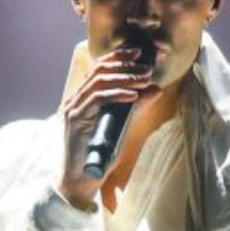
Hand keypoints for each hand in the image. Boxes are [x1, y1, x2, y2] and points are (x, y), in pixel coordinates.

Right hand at [58, 48, 159, 209]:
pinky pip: (97, 99)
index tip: (139, 53)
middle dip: (124, 63)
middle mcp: (76, 99)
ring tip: (144, 78)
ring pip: (98, 82)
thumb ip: (136, 106)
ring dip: (124, 78)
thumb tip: (156, 88)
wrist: (84, 177)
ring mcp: (74, 108)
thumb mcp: (124, 124)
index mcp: (85, 97)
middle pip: (99, 70)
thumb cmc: (102, 152)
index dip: (119, 57)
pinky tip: (133, 95)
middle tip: (145, 64)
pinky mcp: (76, 120)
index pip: (100, 69)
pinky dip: (117, 94)